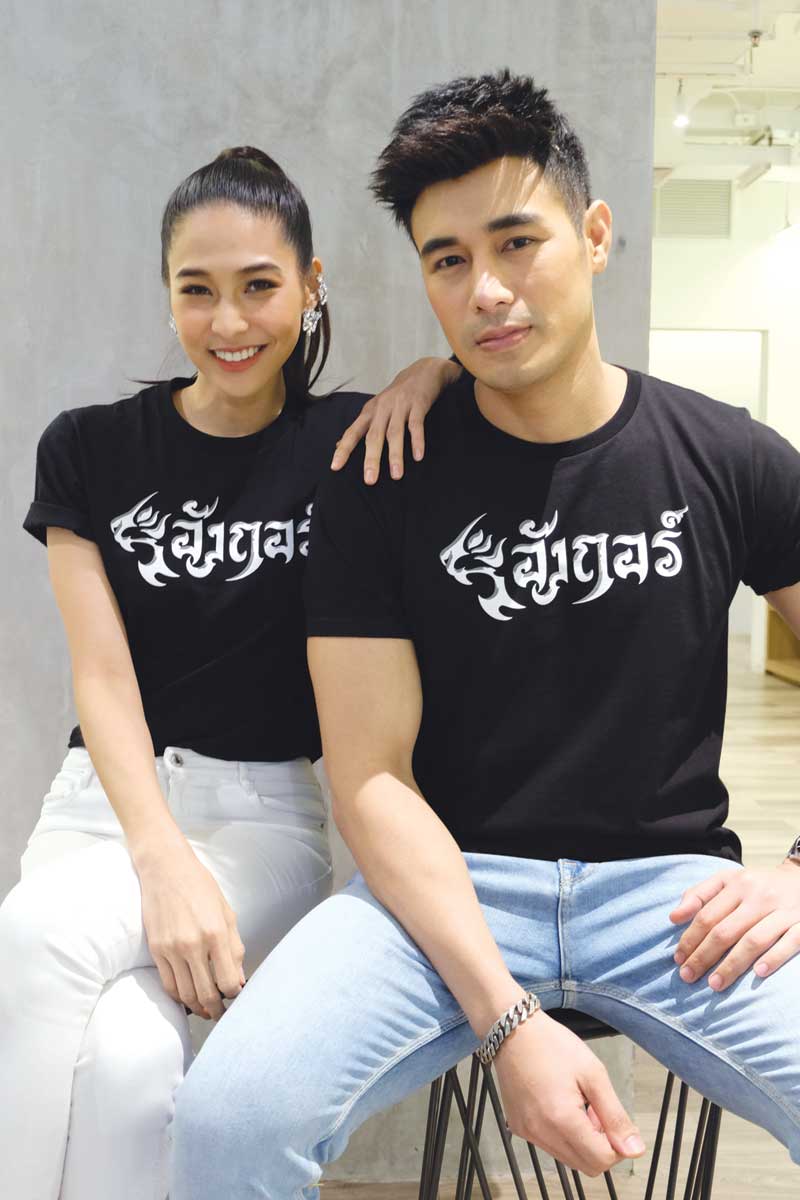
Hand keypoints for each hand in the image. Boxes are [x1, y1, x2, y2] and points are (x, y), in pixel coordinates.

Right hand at [135, 837, 245, 1019]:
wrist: (165, 869)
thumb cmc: (201, 887)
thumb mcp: (227, 913)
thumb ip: (235, 948)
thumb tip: (238, 979)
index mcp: (216, 933)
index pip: (228, 981)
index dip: (234, 994)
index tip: (235, 995)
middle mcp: (193, 944)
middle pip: (206, 994)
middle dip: (217, 1010)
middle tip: (222, 1014)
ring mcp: (172, 949)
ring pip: (186, 994)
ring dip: (198, 1008)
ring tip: (207, 1010)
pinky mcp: (156, 950)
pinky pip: (168, 985)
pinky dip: (179, 997)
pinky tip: (188, 998)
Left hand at [330, 356, 460, 483]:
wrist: (423, 371)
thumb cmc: (397, 395)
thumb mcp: (376, 408)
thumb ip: (360, 427)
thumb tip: (338, 444)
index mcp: (370, 411)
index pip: (353, 432)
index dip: (344, 449)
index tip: (335, 467)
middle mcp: (382, 408)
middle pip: (373, 436)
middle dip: (371, 459)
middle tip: (370, 480)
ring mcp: (400, 405)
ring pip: (394, 432)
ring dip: (395, 455)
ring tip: (396, 475)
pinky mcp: (418, 404)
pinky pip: (416, 424)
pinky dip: (417, 440)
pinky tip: (418, 457)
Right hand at [493, 1010, 645, 1175]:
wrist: (513, 1030)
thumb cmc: (552, 1045)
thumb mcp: (593, 1073)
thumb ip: (615, 1116)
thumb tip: (635, 1150)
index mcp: (562, 1119)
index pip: (602, 1160)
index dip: (616, 1145)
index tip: (611, 1118)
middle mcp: (541, 1133)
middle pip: (586, 1166)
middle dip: (600, 1145)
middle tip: (596, 1111)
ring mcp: (527, 1133)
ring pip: (568, 1158)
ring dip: (582, 1142)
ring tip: (579, 1106)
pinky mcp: (518, 1127)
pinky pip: (550, 1146)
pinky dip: (563, 1136)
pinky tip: (560, 1106)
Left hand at [670, 861, 799, 990]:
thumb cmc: (758, 886)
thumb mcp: (728, 880)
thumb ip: (699, 895)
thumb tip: (673, 917)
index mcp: (737, 884)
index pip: (707, 915)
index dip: (690, 939)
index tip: (678, 960)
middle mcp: (759, 896)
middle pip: (725, 930)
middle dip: (703, 956)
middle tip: (688, 976)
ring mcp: (783, 911)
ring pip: (753, 940)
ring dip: (732, 964)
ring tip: (714, 984)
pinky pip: (789, 943)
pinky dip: (773, 958)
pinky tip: (758, 973)